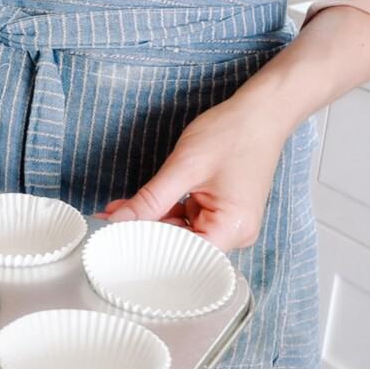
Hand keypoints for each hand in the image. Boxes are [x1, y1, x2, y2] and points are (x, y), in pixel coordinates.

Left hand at [96, 96, 289, 251]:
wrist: (260, 113)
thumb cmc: (232, 134)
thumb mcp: (184, 168)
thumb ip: (150, 200)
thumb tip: (117, 222)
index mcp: (233, 228)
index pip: (182, 255)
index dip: (147, 249)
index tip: (116, 239)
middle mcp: (235, 233)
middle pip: (180, 246)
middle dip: (145, 232)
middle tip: (109, 221)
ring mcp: (228, 223)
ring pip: (179, 233)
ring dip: (151, 220)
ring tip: (119, 209)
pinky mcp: (220, 213)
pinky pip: (186, 220)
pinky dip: (164, 211)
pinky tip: (139, 204)